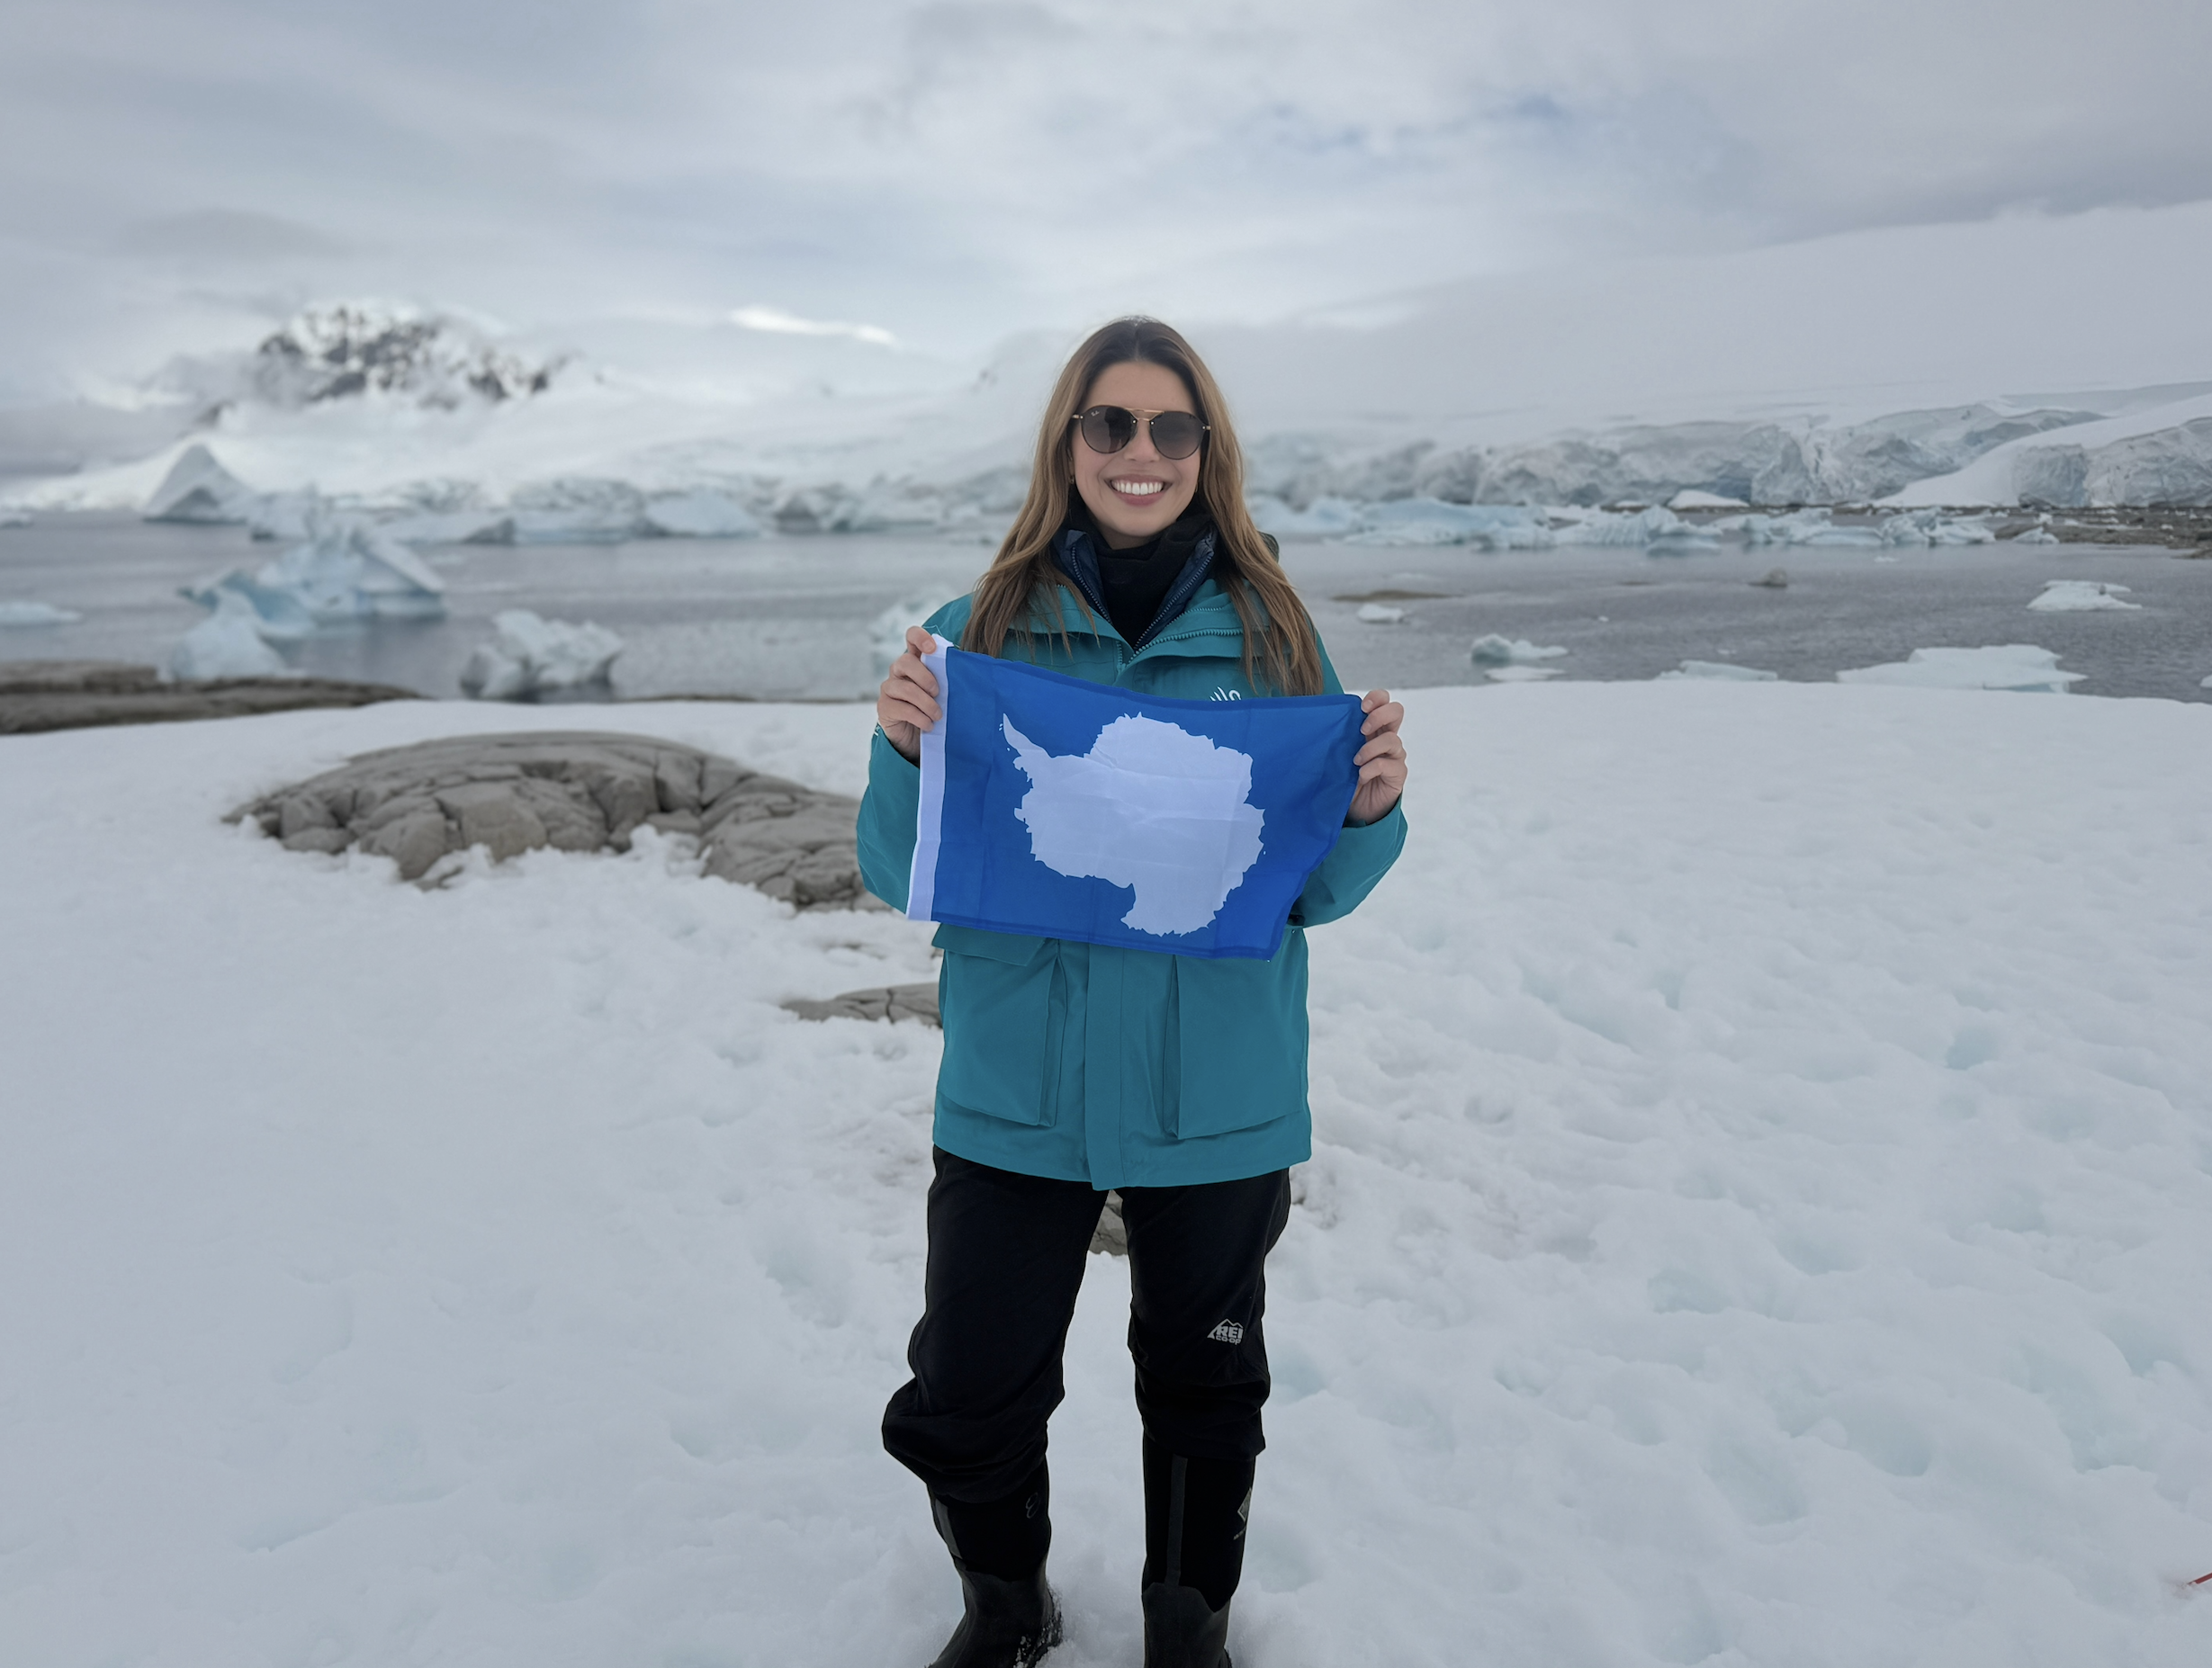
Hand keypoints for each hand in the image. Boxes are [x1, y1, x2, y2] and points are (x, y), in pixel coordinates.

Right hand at [876, 626, 941, 762]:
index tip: (933, 649)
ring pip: (906, 688)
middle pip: (906, 661)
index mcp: (915, 661)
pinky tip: (929, 725)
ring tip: (938, 715)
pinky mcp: (884, 707)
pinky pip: (902, 708)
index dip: (920, 637)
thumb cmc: (933, 708)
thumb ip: (948, 677)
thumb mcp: (943, 691)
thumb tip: (970, 670)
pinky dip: (920, 717)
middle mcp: (898, 670)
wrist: (916, 737)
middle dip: (926, 677)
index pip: (912, 637)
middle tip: (938, 692)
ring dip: (927, 703)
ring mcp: (889, 688)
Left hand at [1349, 689, 1406, 824]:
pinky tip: (1361, 775)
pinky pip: (1388, 764)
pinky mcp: (1397, 773)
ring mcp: (1394, 755)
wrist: (1355, 808)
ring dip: (1370, 748)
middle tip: (1361, 730)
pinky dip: (1372, 768)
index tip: (1361, 707)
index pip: (1383, 701)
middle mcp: (1387, 737)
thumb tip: (1316, 722)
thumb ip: (1337, 738)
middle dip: (1379, 715)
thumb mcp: (1338, 754)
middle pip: (1397, 711)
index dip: (1376, 698)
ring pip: (1392, 739)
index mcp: (1373, 728)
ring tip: (1355, 761)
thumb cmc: (1345, 777)